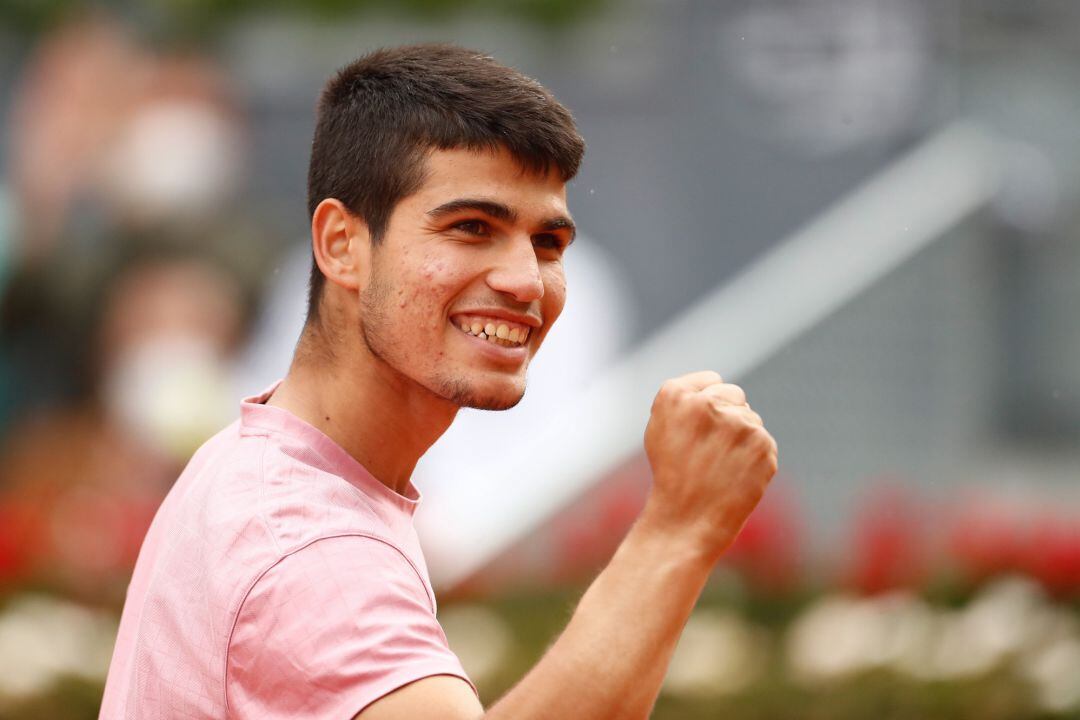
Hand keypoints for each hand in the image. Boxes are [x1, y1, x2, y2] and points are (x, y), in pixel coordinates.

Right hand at [641, 371, 777, 559]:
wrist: (685, 521)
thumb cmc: (671, 475)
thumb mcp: (660, 429)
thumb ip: (685, 399)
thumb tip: (715, 385)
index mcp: (675, 394)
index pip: (711, 381)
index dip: (707, 405)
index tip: (698, 430)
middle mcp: (706, 403)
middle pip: (735, 395)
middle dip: (728, 417)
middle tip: (710, 451)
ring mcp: (737, 423)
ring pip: (752, 420)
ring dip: (741, 439)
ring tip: (720, 468)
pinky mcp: (762, 445)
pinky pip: (764, 443)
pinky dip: (755, 459)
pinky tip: (736, 477)